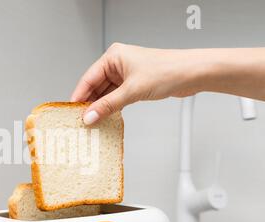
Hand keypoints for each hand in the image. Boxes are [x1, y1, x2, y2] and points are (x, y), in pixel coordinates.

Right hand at [71, 43, 203, 124]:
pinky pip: (116, 97)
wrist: (192, 73)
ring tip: (92, 122)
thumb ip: (108, 105)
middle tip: (81, 120)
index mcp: (113, 57)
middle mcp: (118, 64)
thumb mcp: (132, 91)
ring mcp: (126, 75)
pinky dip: (111, 107)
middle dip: (89, 104)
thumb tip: (90, 116)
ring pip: (106, 94)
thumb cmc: (168, 70)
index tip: (72, 111)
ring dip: (100, 108)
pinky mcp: (134, 84)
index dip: (79, 96)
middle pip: (96, 87)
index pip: (88, 78)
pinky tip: (106, 117)